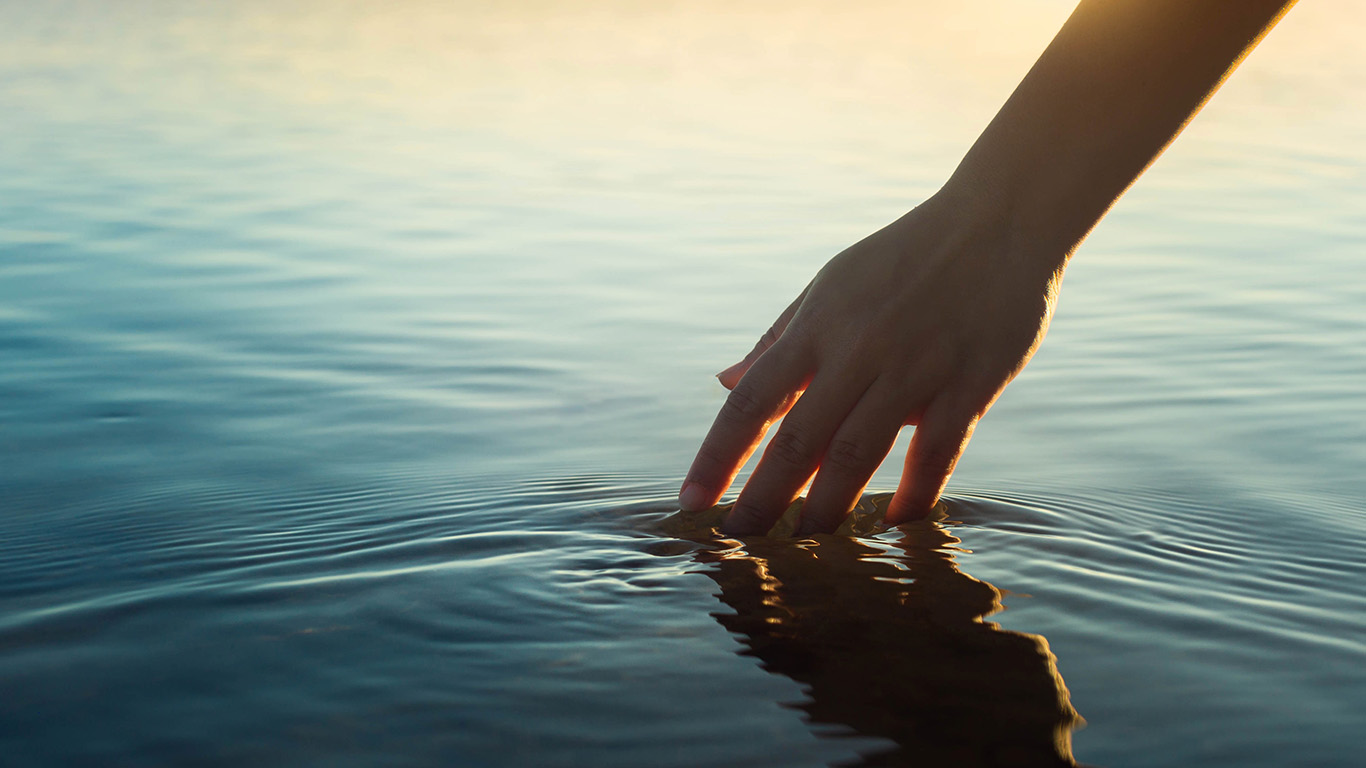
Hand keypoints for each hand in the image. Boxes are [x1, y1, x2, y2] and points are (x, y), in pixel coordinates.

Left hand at [678, 190, 1066, 534]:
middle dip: (762, 498)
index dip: (716, 456)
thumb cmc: (903, 257)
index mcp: (817, 325)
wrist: (999, 221)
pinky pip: (938, 452)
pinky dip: (914, 493)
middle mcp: (858, 349)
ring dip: (826, 507)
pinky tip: (891, 524)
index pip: (751, 401)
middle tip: (737, 542)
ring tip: (804, 546)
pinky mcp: (970, 384)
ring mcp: (915, 368)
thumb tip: (723, 381)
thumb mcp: (830, 284)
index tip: (689, 502)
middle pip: (798, 439)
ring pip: (859, 453)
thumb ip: (778, 339)